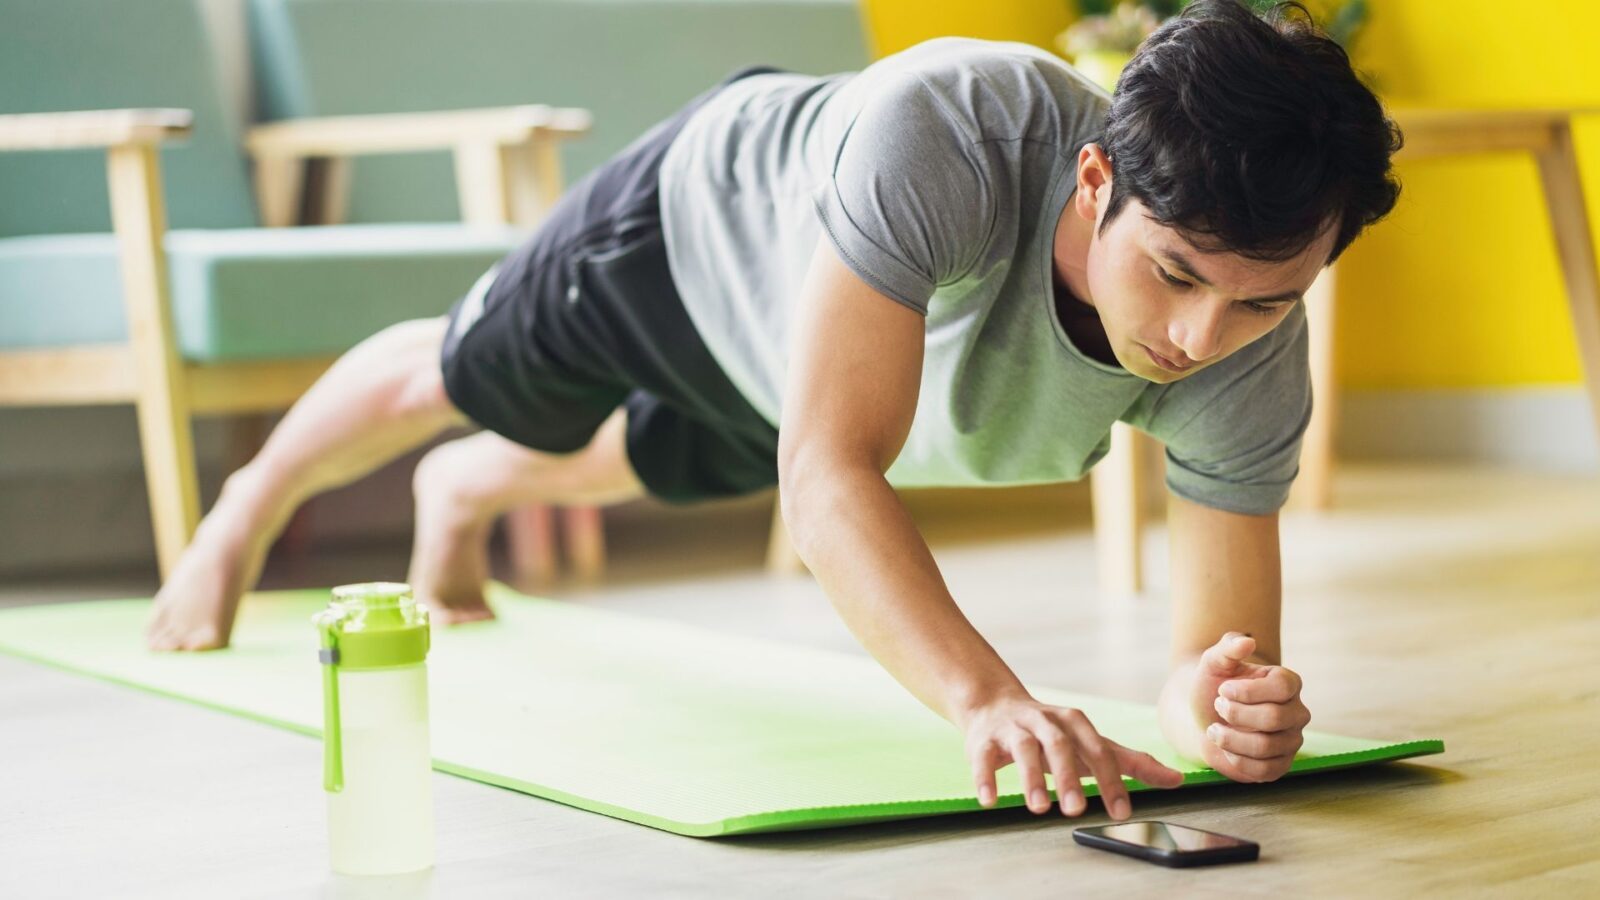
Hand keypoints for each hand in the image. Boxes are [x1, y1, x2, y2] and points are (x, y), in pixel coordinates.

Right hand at [962, 695, 1185, 818]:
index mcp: (1074, 722)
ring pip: (1023, 749)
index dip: (1110, 780)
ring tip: (1038, 807)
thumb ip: (1131, 762)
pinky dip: (985, 777)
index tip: (1121, 812)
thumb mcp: (1090, 743)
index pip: (1098, 750)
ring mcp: (1013, 728)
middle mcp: (1045, 721)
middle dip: (1068, 777)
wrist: (995, 705)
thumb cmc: (1052, 733)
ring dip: (1030, 777)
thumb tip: (1177, 780)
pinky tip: (989, 800)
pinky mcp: (984, 739)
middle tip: (1076, 810)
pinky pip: (982, 757)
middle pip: (1059, 745)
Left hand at [1190, 631, 1310, 782]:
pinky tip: (1225, 748)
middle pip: (1274, 718)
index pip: (1283, 687)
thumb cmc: (1214, 685)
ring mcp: (1292, 741)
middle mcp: (1297, 712)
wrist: (1205, 717)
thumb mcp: (1215, 663)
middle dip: (1236, 714)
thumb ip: (1228, 648)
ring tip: (1214, 729)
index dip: (1249, 691)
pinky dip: (1236, 760)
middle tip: (1217, 707)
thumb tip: (1247, 641)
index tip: (1223, 689)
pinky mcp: (1280, 766)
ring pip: (1266, 747)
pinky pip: (1263, 771)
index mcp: (1288, 682)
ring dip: (1230, 739)